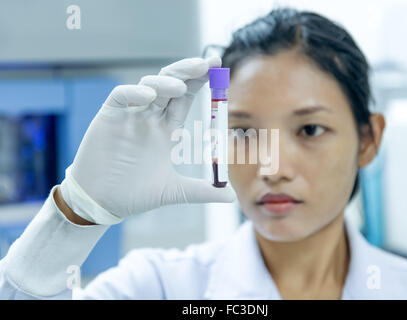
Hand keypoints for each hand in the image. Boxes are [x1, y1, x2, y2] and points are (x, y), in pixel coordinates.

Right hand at [59, 56, 235, 224]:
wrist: (102, 203)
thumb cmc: (134, 194)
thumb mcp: (174, 191)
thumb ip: (202, 191)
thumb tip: (231, 196)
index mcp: (166, 129)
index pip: (186, 97)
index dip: (201, 80)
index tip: (217, 66)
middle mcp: (150, 117)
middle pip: (171, 84)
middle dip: (189, 70)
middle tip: (207, 62)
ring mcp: (130, 116)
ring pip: (149, 86)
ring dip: (165, 82)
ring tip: (180, 86)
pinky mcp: (109, 117)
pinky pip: (121, 97)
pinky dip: (133, 93)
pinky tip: (148, 97)